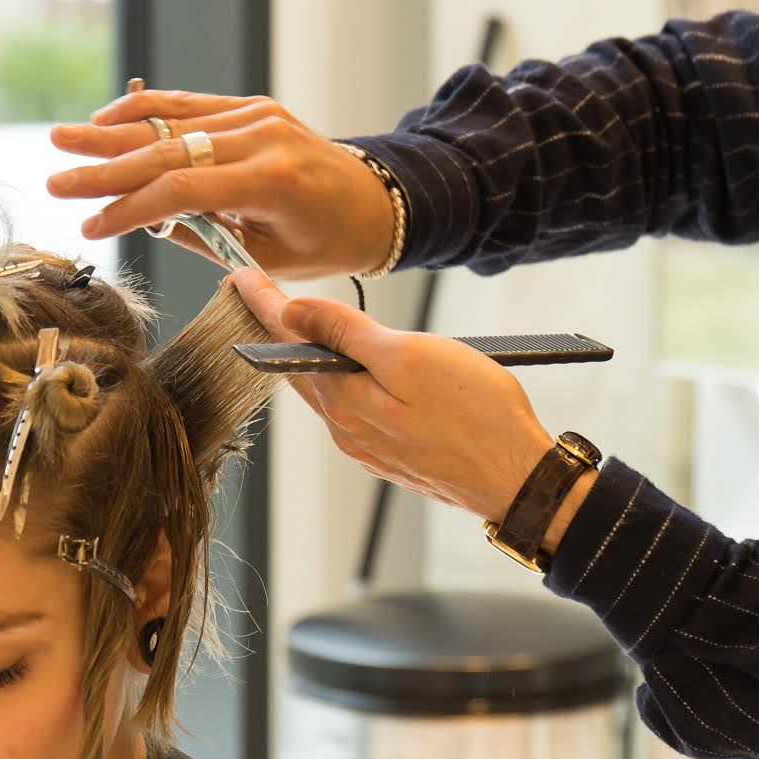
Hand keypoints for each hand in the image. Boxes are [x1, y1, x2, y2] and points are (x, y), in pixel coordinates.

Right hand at [46, 87, 395, 275]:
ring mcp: (258, 115)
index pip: (183, 191)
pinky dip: (147, 111)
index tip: (91, 226)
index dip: (129, 209)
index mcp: (273, 181)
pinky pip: (190, 105)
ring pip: (172, 121)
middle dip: (106, 169)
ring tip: (63, 140)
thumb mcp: (269, 258)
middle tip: (57, 181)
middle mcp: (263, 137)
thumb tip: (144, 219)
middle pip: (168, 151)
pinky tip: (107, 119)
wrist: (376, 202)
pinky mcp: (253, 106)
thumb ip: (206, 237)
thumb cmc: (327, 242)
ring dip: (113, 132)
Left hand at [230, 268, 556, 523]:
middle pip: (300, 371)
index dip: (263, 304)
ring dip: (313, 358)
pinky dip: (344, 383)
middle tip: (257, 296)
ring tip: (302, 326)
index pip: (287, 344)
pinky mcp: (396, 457)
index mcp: (344, 402)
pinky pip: (355, 411)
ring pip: (328, 393)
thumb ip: (346, 334)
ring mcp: (371, 448)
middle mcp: (348, 431)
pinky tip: (356, 370)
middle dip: (278, 332)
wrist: (520, 480)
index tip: (239, 278)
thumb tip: (293, 314)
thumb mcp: (409, 356)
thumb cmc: (478, 415)